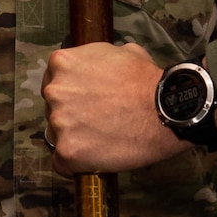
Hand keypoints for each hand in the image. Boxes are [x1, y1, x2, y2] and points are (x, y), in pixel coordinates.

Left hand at [42, 41, 187, 173]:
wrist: (164, 111)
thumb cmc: (145, 80)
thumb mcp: (120, 51)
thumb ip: (96, 59)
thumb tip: (95, 68)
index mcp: (62, 64)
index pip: (53, 80)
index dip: (70, 92)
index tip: (85, 100)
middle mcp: (53, 91)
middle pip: (52, 107)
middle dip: (70, 114)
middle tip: (96, 120)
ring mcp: (58, 123)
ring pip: (57, 135)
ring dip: (74, 138)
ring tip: (100, 139)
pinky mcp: (67, 152)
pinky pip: (62, 163)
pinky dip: (75, 164)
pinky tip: (95, 158)